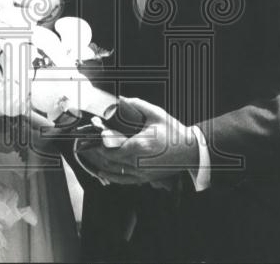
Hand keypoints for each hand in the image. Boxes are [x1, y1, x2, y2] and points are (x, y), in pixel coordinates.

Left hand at [78, 97, 198, 186]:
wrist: (191, 152)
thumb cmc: (175, 133)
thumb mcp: (156, 114)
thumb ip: (136, 105)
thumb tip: (120, 99)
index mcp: (140, 145)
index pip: (111, 146)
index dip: (99, 140)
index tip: (94, 131)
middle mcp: (138, 162)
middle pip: (108, 158)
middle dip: (96, 149)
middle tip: (88, 140)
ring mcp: (141, 173)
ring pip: (113, 170)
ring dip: (100, 161)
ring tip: (92, 151)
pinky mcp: (144, 178)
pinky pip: (122, 180)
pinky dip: (110, 175)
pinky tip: (101, 170)